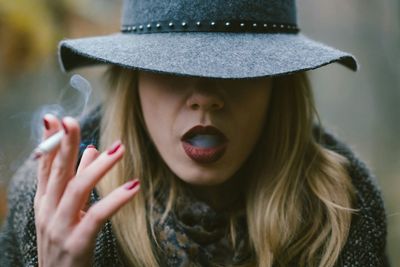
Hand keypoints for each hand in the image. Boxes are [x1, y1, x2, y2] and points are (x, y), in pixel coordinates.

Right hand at [34, 115, 139, 266]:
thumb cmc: (65, 243)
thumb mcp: (67, 211)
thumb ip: (77, 180)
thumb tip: (91, 149)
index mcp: (45, 202)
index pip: (45, 166)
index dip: (48, 142)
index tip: (54, 118)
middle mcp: (48, 212)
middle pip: (57, 172)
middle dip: (64, 144)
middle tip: (73, 121)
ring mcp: (60, 227)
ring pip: (77, 189)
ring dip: (98, 167)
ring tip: (119, 149)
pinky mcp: (77, 243)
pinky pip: (97, 216)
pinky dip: (116, 199)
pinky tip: (134, 186)